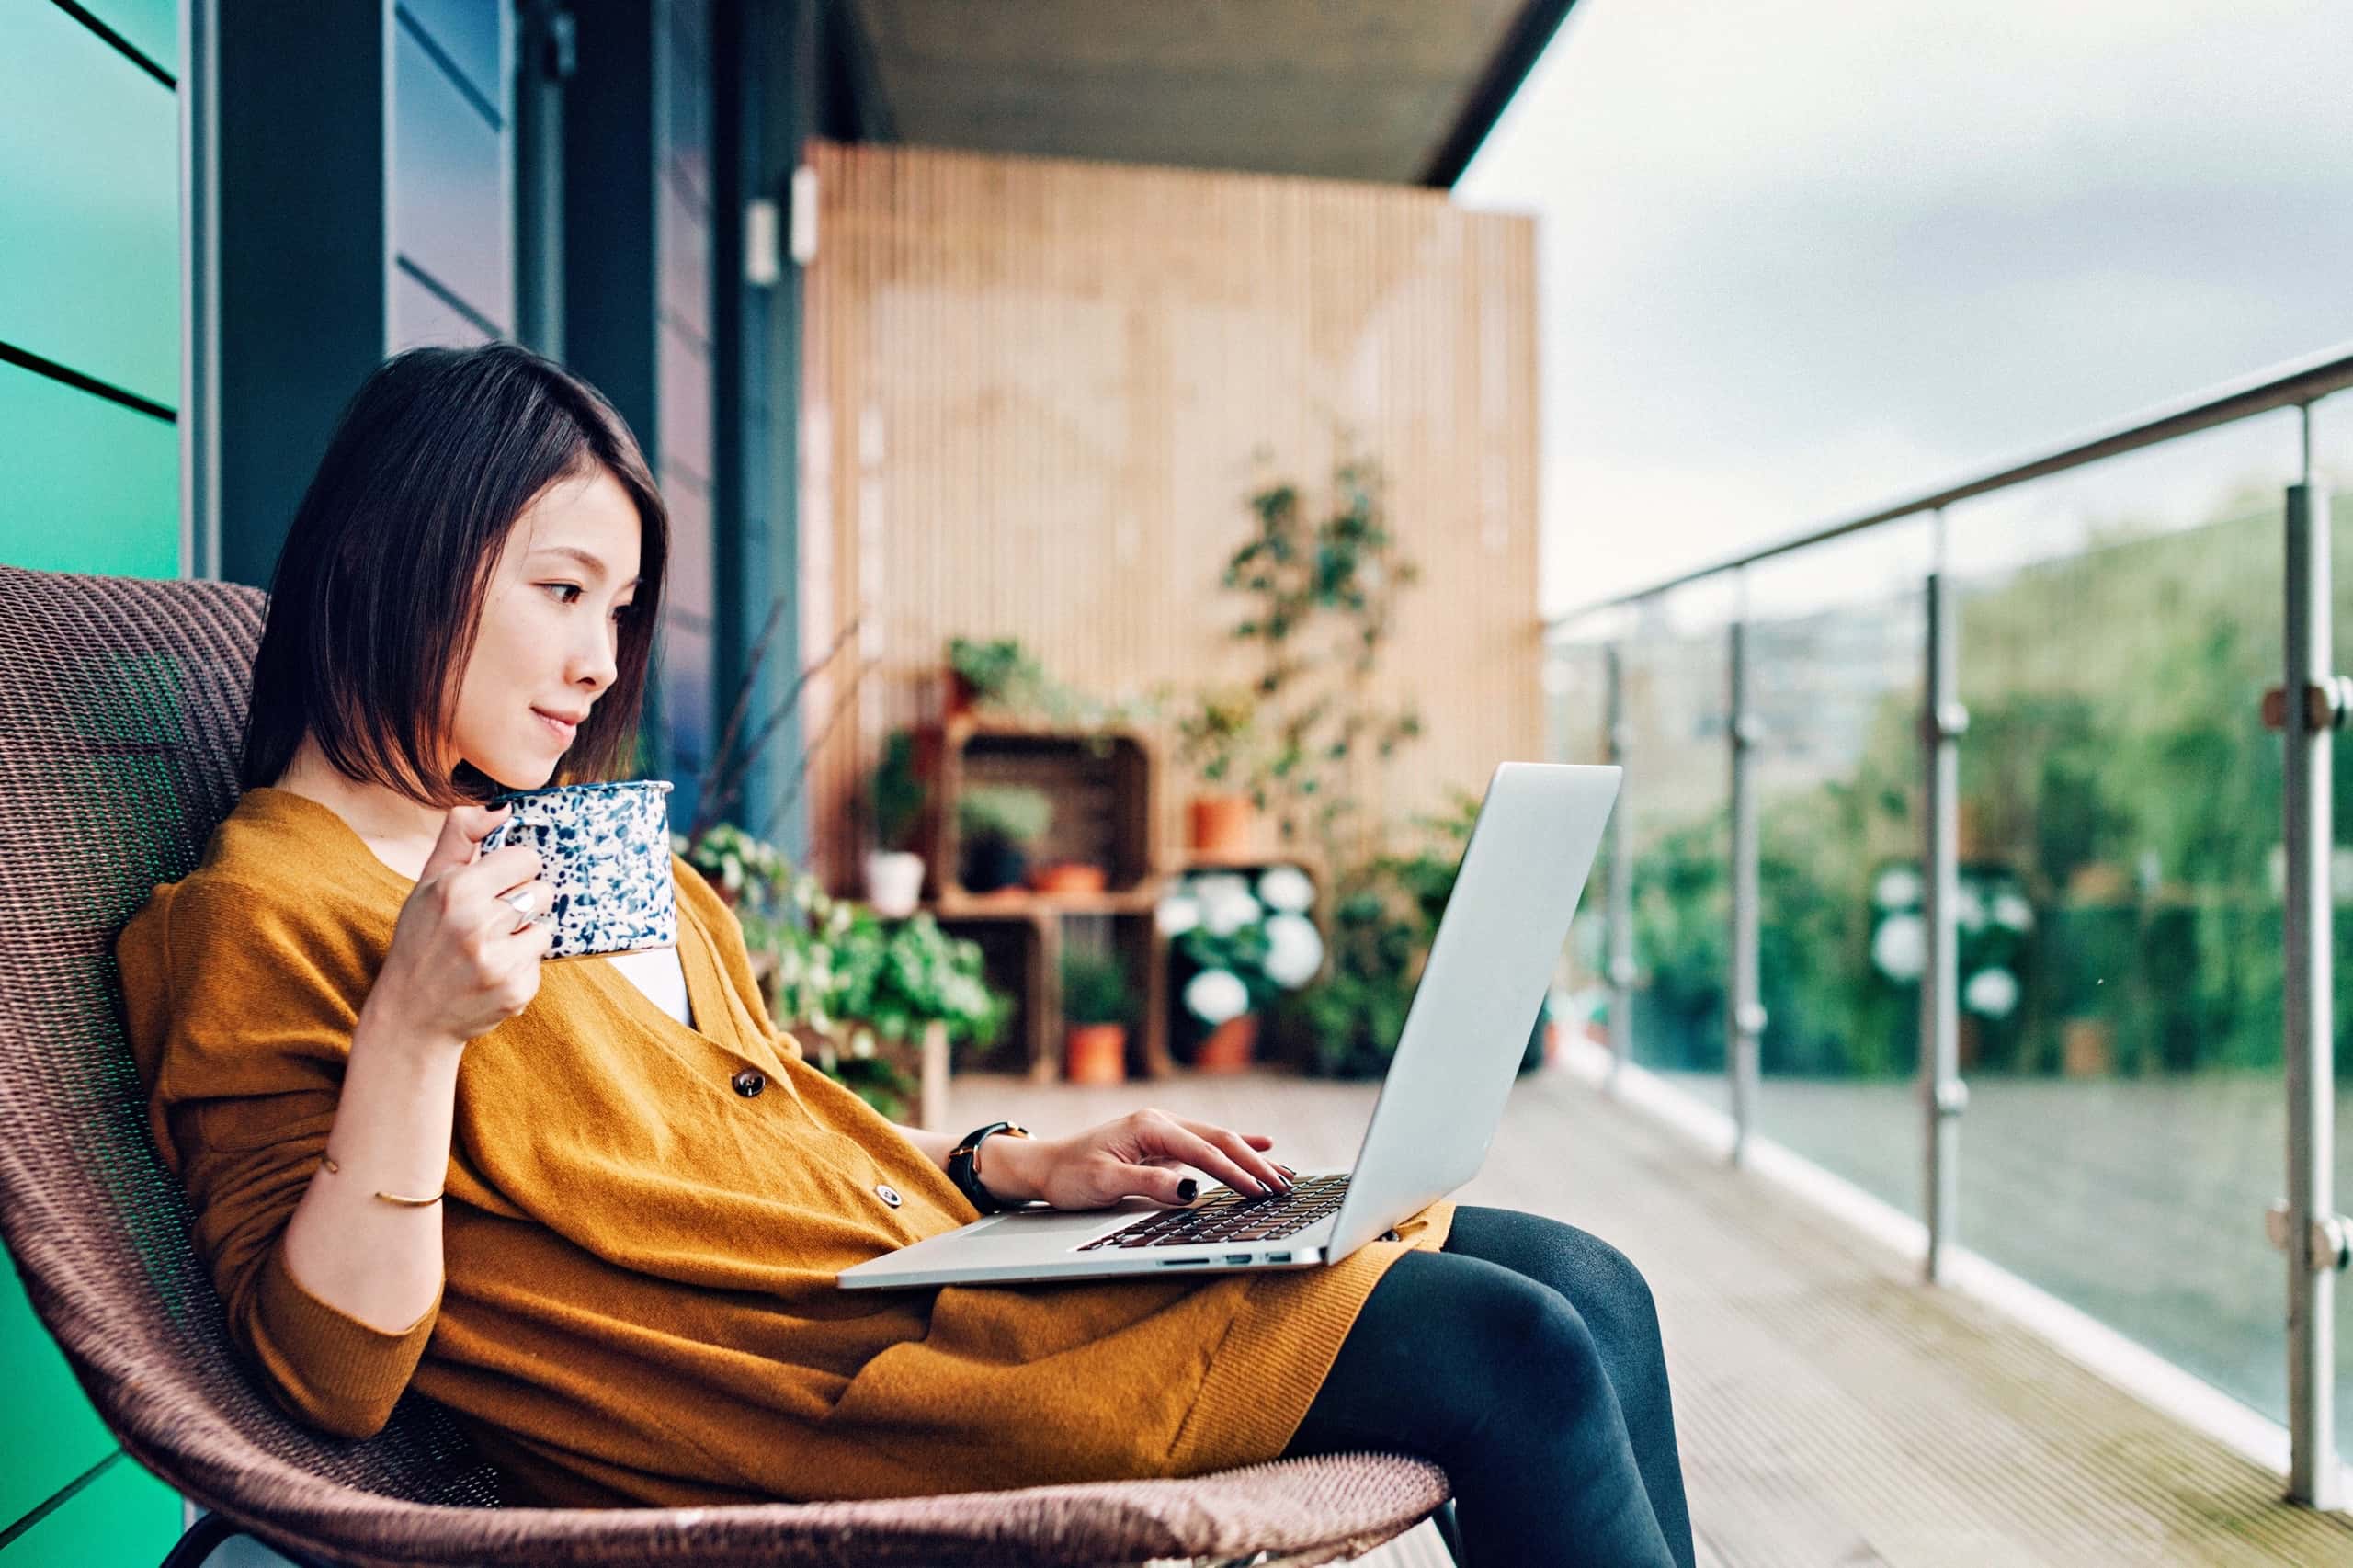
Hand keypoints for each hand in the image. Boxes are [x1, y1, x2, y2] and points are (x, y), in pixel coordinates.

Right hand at [364, 804, 555, 1051]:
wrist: (411, 1016)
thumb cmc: (420, 941)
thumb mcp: (427, 884)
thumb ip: (460, 837)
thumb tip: (501, 807)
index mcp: (456, 890)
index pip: (526, 859)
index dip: (514, 870)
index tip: (498, 884)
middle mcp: (478, 924)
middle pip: (542, 892)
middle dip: (522, 903)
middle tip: (490, 921)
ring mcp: (499, 961)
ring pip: (545, 928)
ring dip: (524, 936)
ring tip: (489, 948)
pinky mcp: (516, 990)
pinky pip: (541, 963)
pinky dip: (521, 967)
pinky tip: (490, 974)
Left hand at [987, 1109, 1299, 1209]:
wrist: (1045, 1166)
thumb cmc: (1070, 1175)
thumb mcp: (1105, 1183)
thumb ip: (1150, 1184)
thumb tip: (1191, 1190)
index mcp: (1150, 1126)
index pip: (1204, 1151)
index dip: (1236, 1172)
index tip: (1260, 1191)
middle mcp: (1161, 1122)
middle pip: (1220, 1139)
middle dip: (1255, 1163)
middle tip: (1285, 1185)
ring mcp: (1164, 1132)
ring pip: (1218, 1140)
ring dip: (1252, 1156)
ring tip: (1284, 1171)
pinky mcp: (1163, 1145)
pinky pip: (1207, 1146)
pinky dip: (1236, 1149)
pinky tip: (1262, 1145)